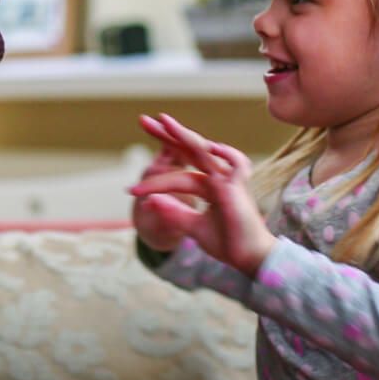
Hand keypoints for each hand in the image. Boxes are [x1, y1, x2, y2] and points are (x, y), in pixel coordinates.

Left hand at [129, 114, 276, 276]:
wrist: (249, 258)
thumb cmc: (227, 241)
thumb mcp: (193, 226)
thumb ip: (174, 213)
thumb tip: (148, 203)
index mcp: (208, 184)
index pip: (180, 169)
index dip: (156, 173)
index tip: (130, 190)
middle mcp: (217, 177)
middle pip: (188, 150)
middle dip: (166, 135)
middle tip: (143, 121)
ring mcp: (228, 180)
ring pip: (203, 151)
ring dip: (183, 135)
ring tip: (163, 122)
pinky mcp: (238, 188)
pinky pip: (235, 164)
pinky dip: (225, 153)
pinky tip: (210, 146)